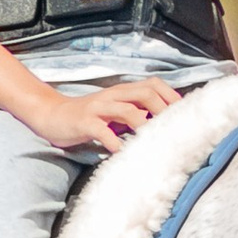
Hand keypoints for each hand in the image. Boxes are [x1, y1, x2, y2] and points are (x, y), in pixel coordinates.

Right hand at [25, 74, 184, 157]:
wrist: (51, 115)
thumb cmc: (88, 117)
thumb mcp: (114, 112)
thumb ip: (135, 114)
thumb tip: (162, 125)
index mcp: (122, 92)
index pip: (153, 84)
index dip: (171, 96)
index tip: (185, 114)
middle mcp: (113, 96)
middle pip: (145, 93)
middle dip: (163, 109)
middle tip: (175, 129)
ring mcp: (98, 108)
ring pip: (126, 109)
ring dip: (143, 124)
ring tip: (154, 141)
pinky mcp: (84, 122)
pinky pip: (101, 130)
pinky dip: (113, 141)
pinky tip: (121, 152)